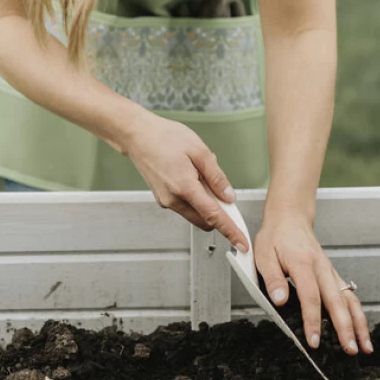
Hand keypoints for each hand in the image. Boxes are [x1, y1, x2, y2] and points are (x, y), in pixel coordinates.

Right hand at [123, 113, 249, 252]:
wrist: (137, 135)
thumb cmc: (164, 137)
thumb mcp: (199, 151)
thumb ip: (216, 177)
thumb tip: (229, 196)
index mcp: (185, 187)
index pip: (214, 216)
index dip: (231, 231)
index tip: (242, 244)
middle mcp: (173, 200)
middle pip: (205, 220)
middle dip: (219, 213)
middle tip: (223, 190)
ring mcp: (166, 201)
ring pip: (195, 214)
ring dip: (205, 203)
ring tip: (199, 172)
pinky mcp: (162, 199)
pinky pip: (185, 206)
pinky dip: (195, 198)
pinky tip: (191, 175)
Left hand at [253, 210, 371, 355]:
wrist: (290, 219)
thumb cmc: (276, 238)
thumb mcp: (264, 255)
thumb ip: (273, 278)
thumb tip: (279, 301)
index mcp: (303, 264)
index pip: (311, 297)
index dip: (313, 321)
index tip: (314, 341)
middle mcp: (321, 269)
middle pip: (337, 302)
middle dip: (345, 328)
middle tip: (349, 350)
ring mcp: (330, 272)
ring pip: (349, 300)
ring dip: (359, 324)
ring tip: (365, 347)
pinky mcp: (333, 276)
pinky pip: (350, 296)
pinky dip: (358, 315)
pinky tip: (362, 331)